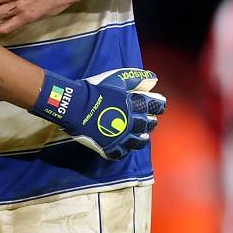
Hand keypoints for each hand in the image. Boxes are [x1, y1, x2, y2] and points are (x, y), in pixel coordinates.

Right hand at [34, 67, 166, 160]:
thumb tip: (154, 79)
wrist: (74, 106)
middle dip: (150, 121)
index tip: (158, 104)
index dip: (158, 105)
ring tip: (141, 135)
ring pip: (138, 142)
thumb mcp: (117, 79)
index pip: (155, 106)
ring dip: (141, 138)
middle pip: (148, 124)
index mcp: (134, 104)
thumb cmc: (95, 90)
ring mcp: (120, 137)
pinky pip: (120, 153)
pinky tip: (124, 146)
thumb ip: (136, 78)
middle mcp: (131, 122)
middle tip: (149, 120)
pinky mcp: (108, 147)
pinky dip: (123, 150)